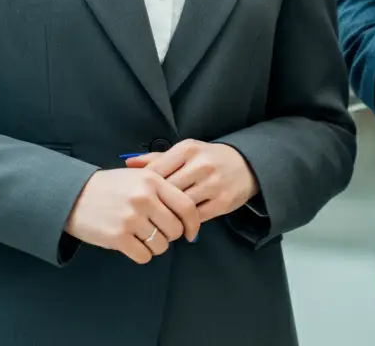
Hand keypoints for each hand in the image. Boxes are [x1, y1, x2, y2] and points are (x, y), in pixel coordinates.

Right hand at [63, 167, 199, 263]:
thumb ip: (162, 189)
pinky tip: (131, 244)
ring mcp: (131, 218)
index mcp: (153, 180)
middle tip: (157, 231)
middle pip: (175, 229)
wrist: (74, 195)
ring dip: (154, 246)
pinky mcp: (118, 236)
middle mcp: (145, 198)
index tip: (191, 233)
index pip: (186, 206)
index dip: (193, 223)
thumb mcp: (137, 176)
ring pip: (161, 245)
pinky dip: (141, 254)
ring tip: (141, 236)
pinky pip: (144, 256)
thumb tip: (186, 214)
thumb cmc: (110, 187)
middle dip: (169, 235)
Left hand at [126, 140, 259, 221]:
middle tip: (146, 214)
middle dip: (156, 204)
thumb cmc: (207, 158)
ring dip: (170, 216)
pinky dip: (186, 224)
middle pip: (167, 190)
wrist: (246, 164)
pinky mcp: (223, 202)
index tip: (138, 197)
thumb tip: (128, 163)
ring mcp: (213, 184)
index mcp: (187, 149)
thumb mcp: (185, 152)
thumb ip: (158, 159)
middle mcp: (200, 164)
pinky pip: (197, 217)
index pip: (156, 170)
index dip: (144, 187)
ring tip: (160, 222)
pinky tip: (179, 226)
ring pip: (181, 206)